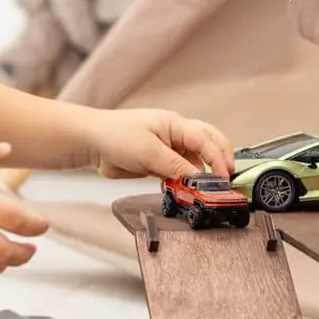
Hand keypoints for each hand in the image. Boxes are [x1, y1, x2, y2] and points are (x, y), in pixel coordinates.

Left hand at [87, 109, 234, 181]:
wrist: (92, 143)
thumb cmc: (117, 136)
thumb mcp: (149, 152)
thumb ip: (175, 166)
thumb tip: (197, 179)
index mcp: (176, 125)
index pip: (206, 140)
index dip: (217, 158)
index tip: (223, 177)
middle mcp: (176, 136)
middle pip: (208, 145)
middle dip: (220, 161)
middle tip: (226, 181)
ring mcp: (168, 150)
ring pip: (194, 162)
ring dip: (202, 175)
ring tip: (206, 192)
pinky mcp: (159, 164)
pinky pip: (179, 173)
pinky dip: (186, 183)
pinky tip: (187, 193)